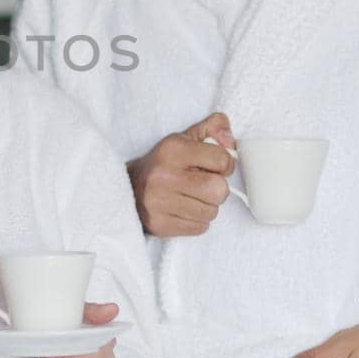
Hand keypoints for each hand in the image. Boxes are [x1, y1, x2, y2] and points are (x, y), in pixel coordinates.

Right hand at [126, 112, 235, 236]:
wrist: (128, 187)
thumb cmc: (164, 163)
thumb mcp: (185, 139)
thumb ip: (212, 130)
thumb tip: (230, 140)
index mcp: (172, 150)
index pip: (221, 160)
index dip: (225, 164)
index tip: (215, 166)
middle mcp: (163, 176)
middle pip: (218, 190)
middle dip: (217, 189)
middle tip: (204, 185)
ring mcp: (159, 202)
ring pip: (211, 212)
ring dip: (207, 206)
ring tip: (191, 197)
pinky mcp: (160, 224)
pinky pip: (200, 228)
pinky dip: (197, 220)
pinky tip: (184, 209)